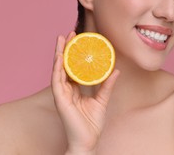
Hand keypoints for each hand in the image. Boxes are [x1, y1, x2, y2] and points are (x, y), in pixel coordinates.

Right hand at [51, 31, 119, 153]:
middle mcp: (66, 89)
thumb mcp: (102, 100)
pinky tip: (60, 57)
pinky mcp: (60, 100)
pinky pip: (57, 81)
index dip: (74, 53)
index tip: (78, 38)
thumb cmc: (92, 123)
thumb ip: (107, 85)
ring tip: (61, 39)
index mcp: (75, 88)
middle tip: (69, 33)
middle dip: (65, 48)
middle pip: (64, 64)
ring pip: (58, 69)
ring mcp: (62, 94)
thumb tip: (116, 70)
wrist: (88, 140)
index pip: (73, 66)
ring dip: (59, 53)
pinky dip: (58, 68)